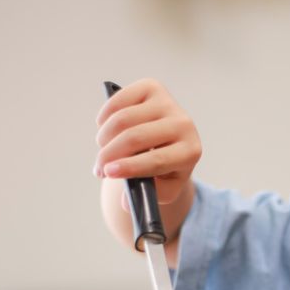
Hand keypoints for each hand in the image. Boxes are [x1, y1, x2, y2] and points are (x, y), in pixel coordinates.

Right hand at [95, 79, 201, 212]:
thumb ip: (147, 197)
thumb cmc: (165, 169)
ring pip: (122, 119)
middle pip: (135, 138)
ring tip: (103, 150)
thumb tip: (126, 202)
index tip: (108, 172)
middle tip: (99, 170)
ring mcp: (168, 103)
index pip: (156, 159)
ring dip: (105, 138)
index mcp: (190, 151)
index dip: (129, 167)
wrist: (171, 142)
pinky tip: (104, 129)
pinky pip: (118, 100)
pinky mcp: (152, 87)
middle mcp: (184, 124)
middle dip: (110, 155)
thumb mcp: (162, 189)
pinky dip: (104, 117)